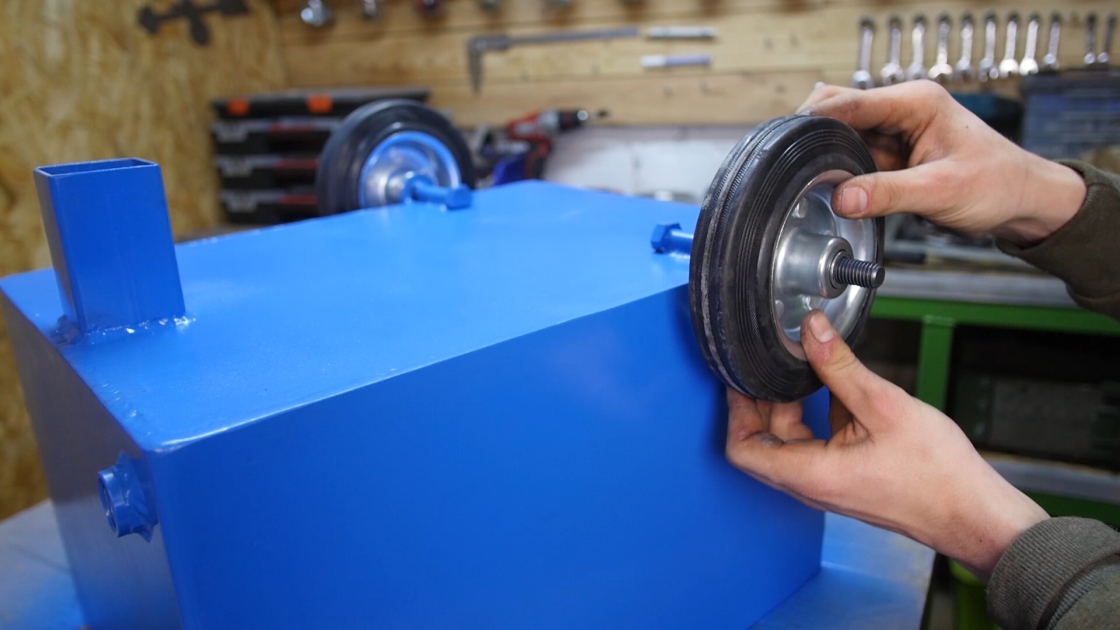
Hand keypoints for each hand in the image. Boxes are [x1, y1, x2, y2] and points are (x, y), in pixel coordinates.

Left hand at [724, 310, 1047, 579]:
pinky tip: (837, 388)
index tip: (739, 380)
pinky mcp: (849, 477)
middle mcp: (812, 483)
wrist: (972, 512)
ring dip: (791, 406)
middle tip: (767, 366)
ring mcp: (830, 482)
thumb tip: (811, 329)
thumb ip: (839, 365)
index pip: (742, 448)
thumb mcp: (882, 405)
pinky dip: (818, 416)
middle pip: (763, 442)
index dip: (735, 411)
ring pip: (791, 442)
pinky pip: (818, 445)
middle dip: (760, 402)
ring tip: (802, 369)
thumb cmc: (936, 474)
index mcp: (809, 473)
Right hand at [798, 81, 1085, 245]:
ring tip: (808, 180)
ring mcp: (895, 132)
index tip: (787, 142)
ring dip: (825, 156)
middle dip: (812, 136)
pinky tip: (828, 187)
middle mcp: (901, 110)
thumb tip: (842, 198)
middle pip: (837, 111)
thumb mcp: (941, 191)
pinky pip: (852, 157)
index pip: (850, 102)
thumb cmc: (998, 184)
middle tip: (791, 164)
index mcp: (916, 102)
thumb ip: (888, 194)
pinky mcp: (892, 155)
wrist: (1022, 202)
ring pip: (841, 136)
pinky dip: (838, 171)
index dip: (815, 121)